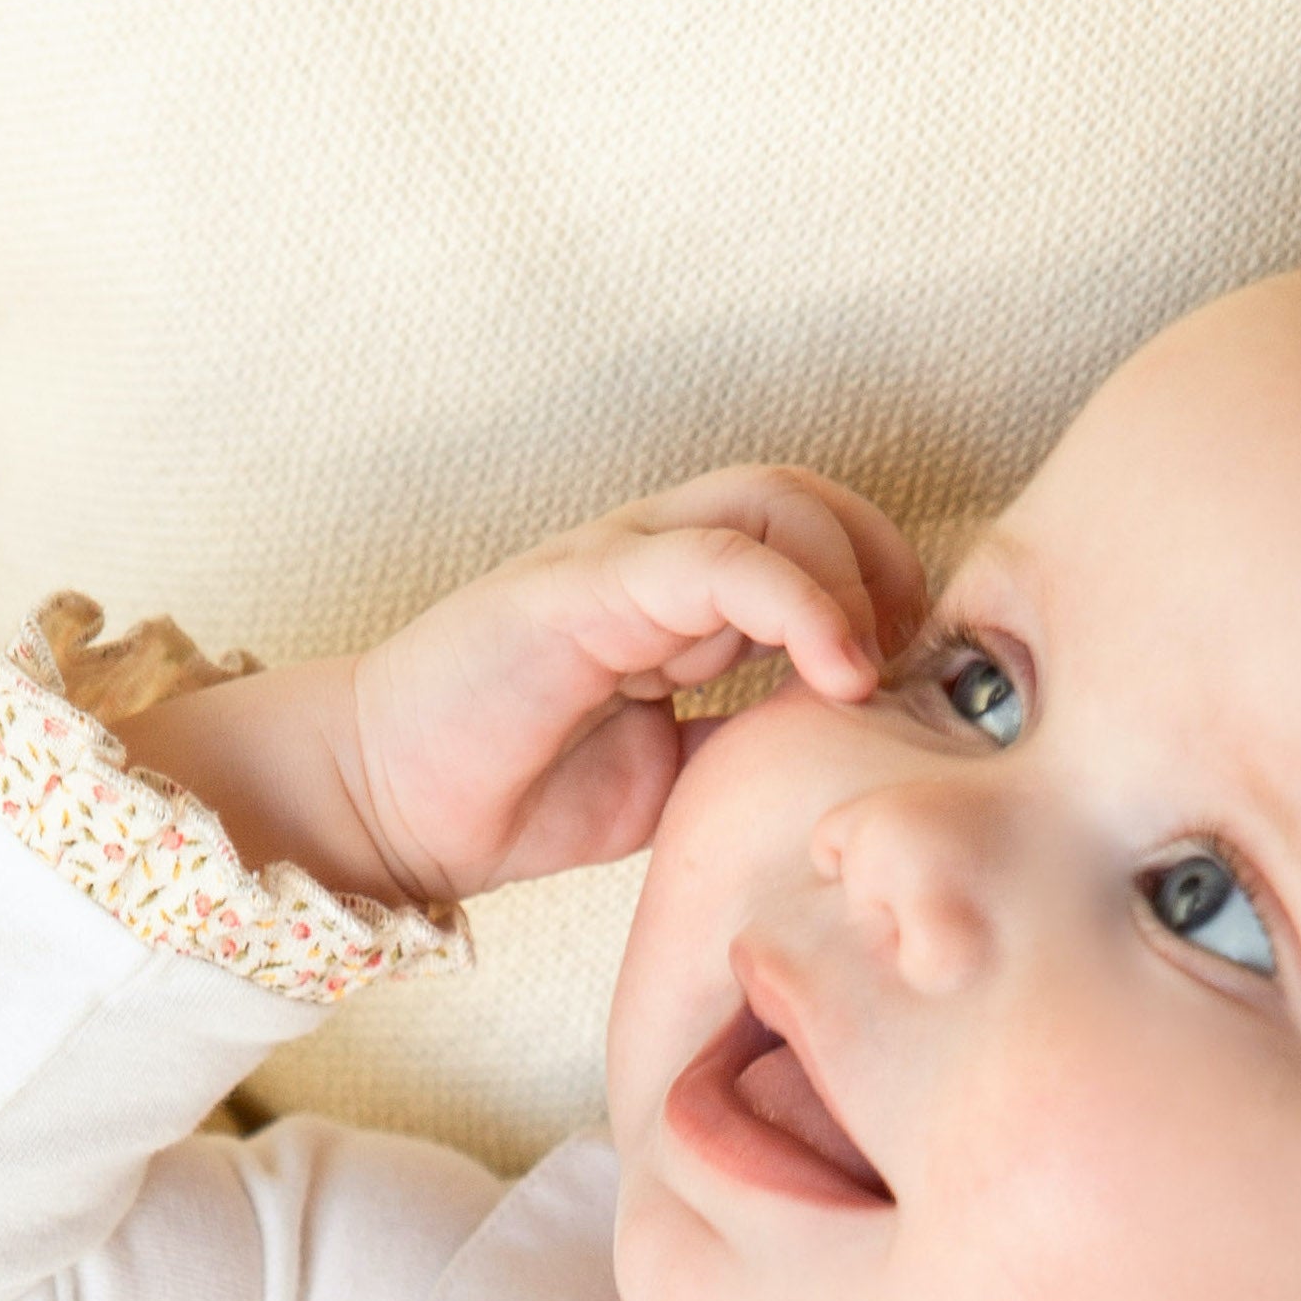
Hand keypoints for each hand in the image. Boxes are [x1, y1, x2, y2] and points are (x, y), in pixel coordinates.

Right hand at [112, 469, 929, 915]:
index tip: (909, 681)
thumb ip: (745, 748)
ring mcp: (620, 562)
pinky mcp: (587, 586)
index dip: (880, 589)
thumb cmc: (515, 791)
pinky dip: (797, 601)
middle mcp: (653, 557)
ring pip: (773, 504)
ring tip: (869, 671)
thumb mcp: (673, 782)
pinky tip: (834, 671)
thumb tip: (843, 762)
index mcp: (676, 596)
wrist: (391, 803)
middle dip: (884, 567)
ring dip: (851, 578)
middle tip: (907, 667)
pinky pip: (716, 558)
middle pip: (806, 497)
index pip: (810, 536)